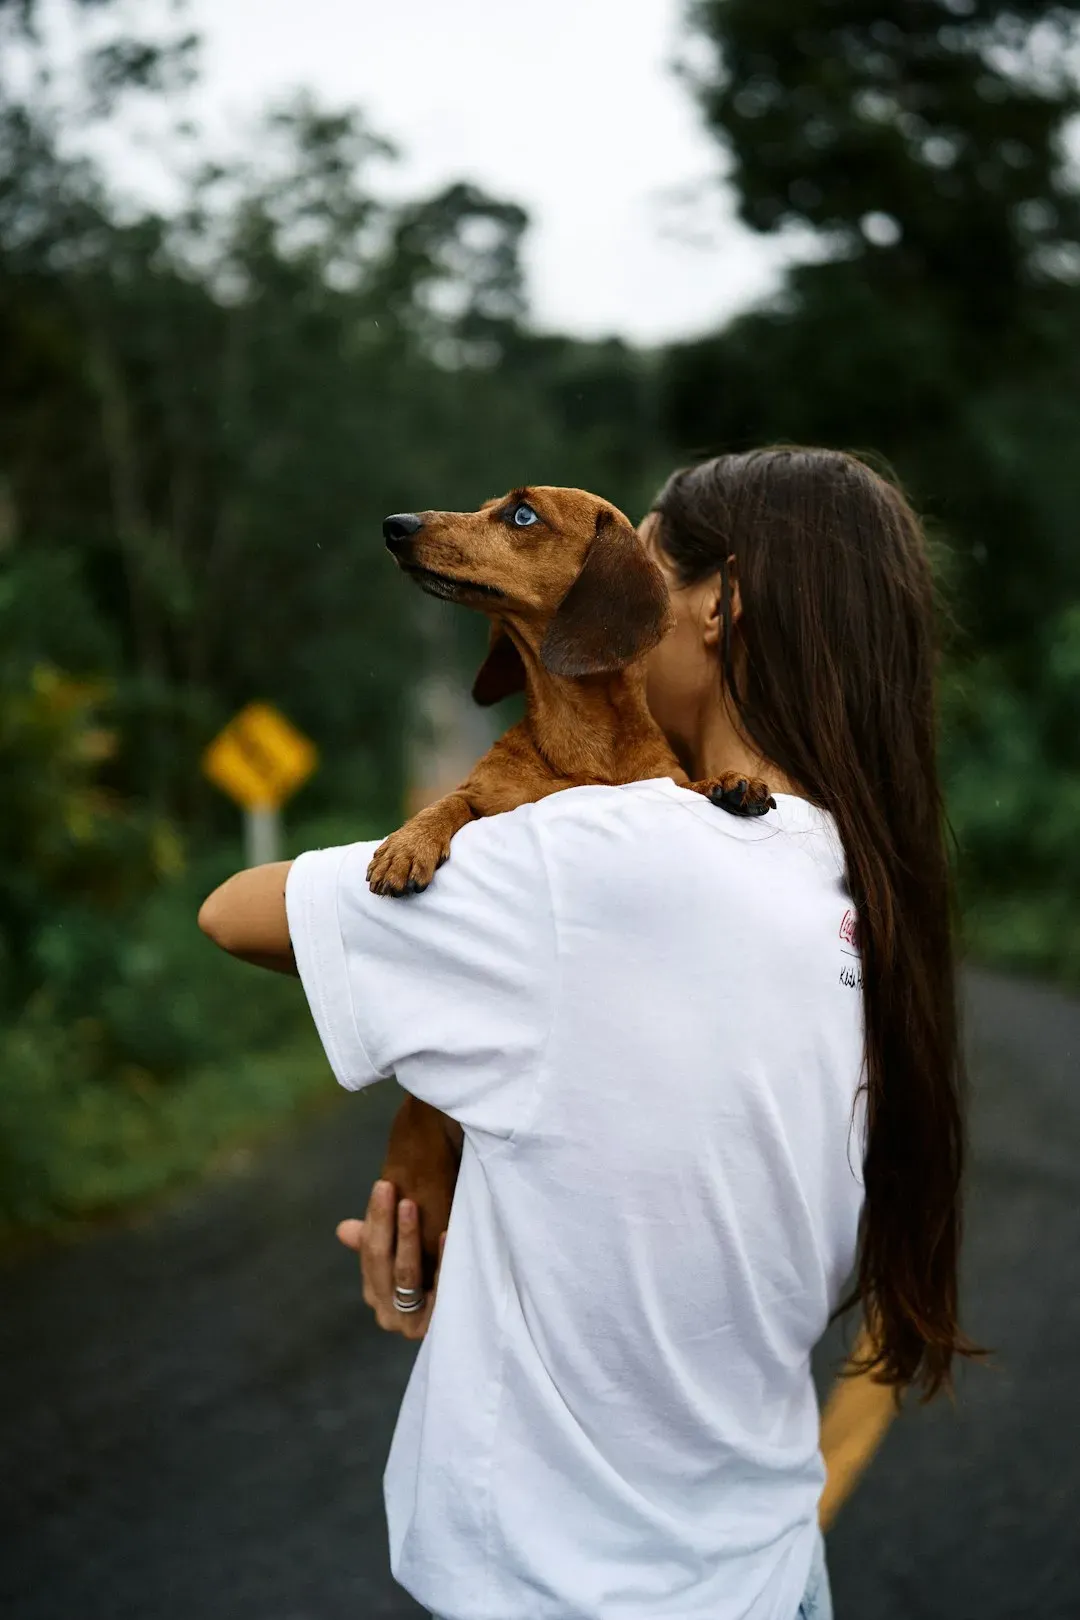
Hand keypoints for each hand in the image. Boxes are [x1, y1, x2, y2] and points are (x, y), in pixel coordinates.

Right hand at [337, 1179, 446, 1340]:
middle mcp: (387, 1312)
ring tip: (411, 1205)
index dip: (375, 1219)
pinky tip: (445, 1233)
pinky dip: (441, 1259)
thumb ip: (375, 1244)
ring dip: (406, 1237)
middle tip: (390, 1188)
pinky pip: (439, 1287)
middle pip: (381, 1262)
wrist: (468, 1325)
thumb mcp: (402, 1261)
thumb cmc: (431, 1285)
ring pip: (404, 1274)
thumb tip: (343, 1229)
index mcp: (375, 1294)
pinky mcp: (438, 1325)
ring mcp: (412, 1323)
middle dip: (384, 1223)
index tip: (382, 1186)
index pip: (368, 1252)